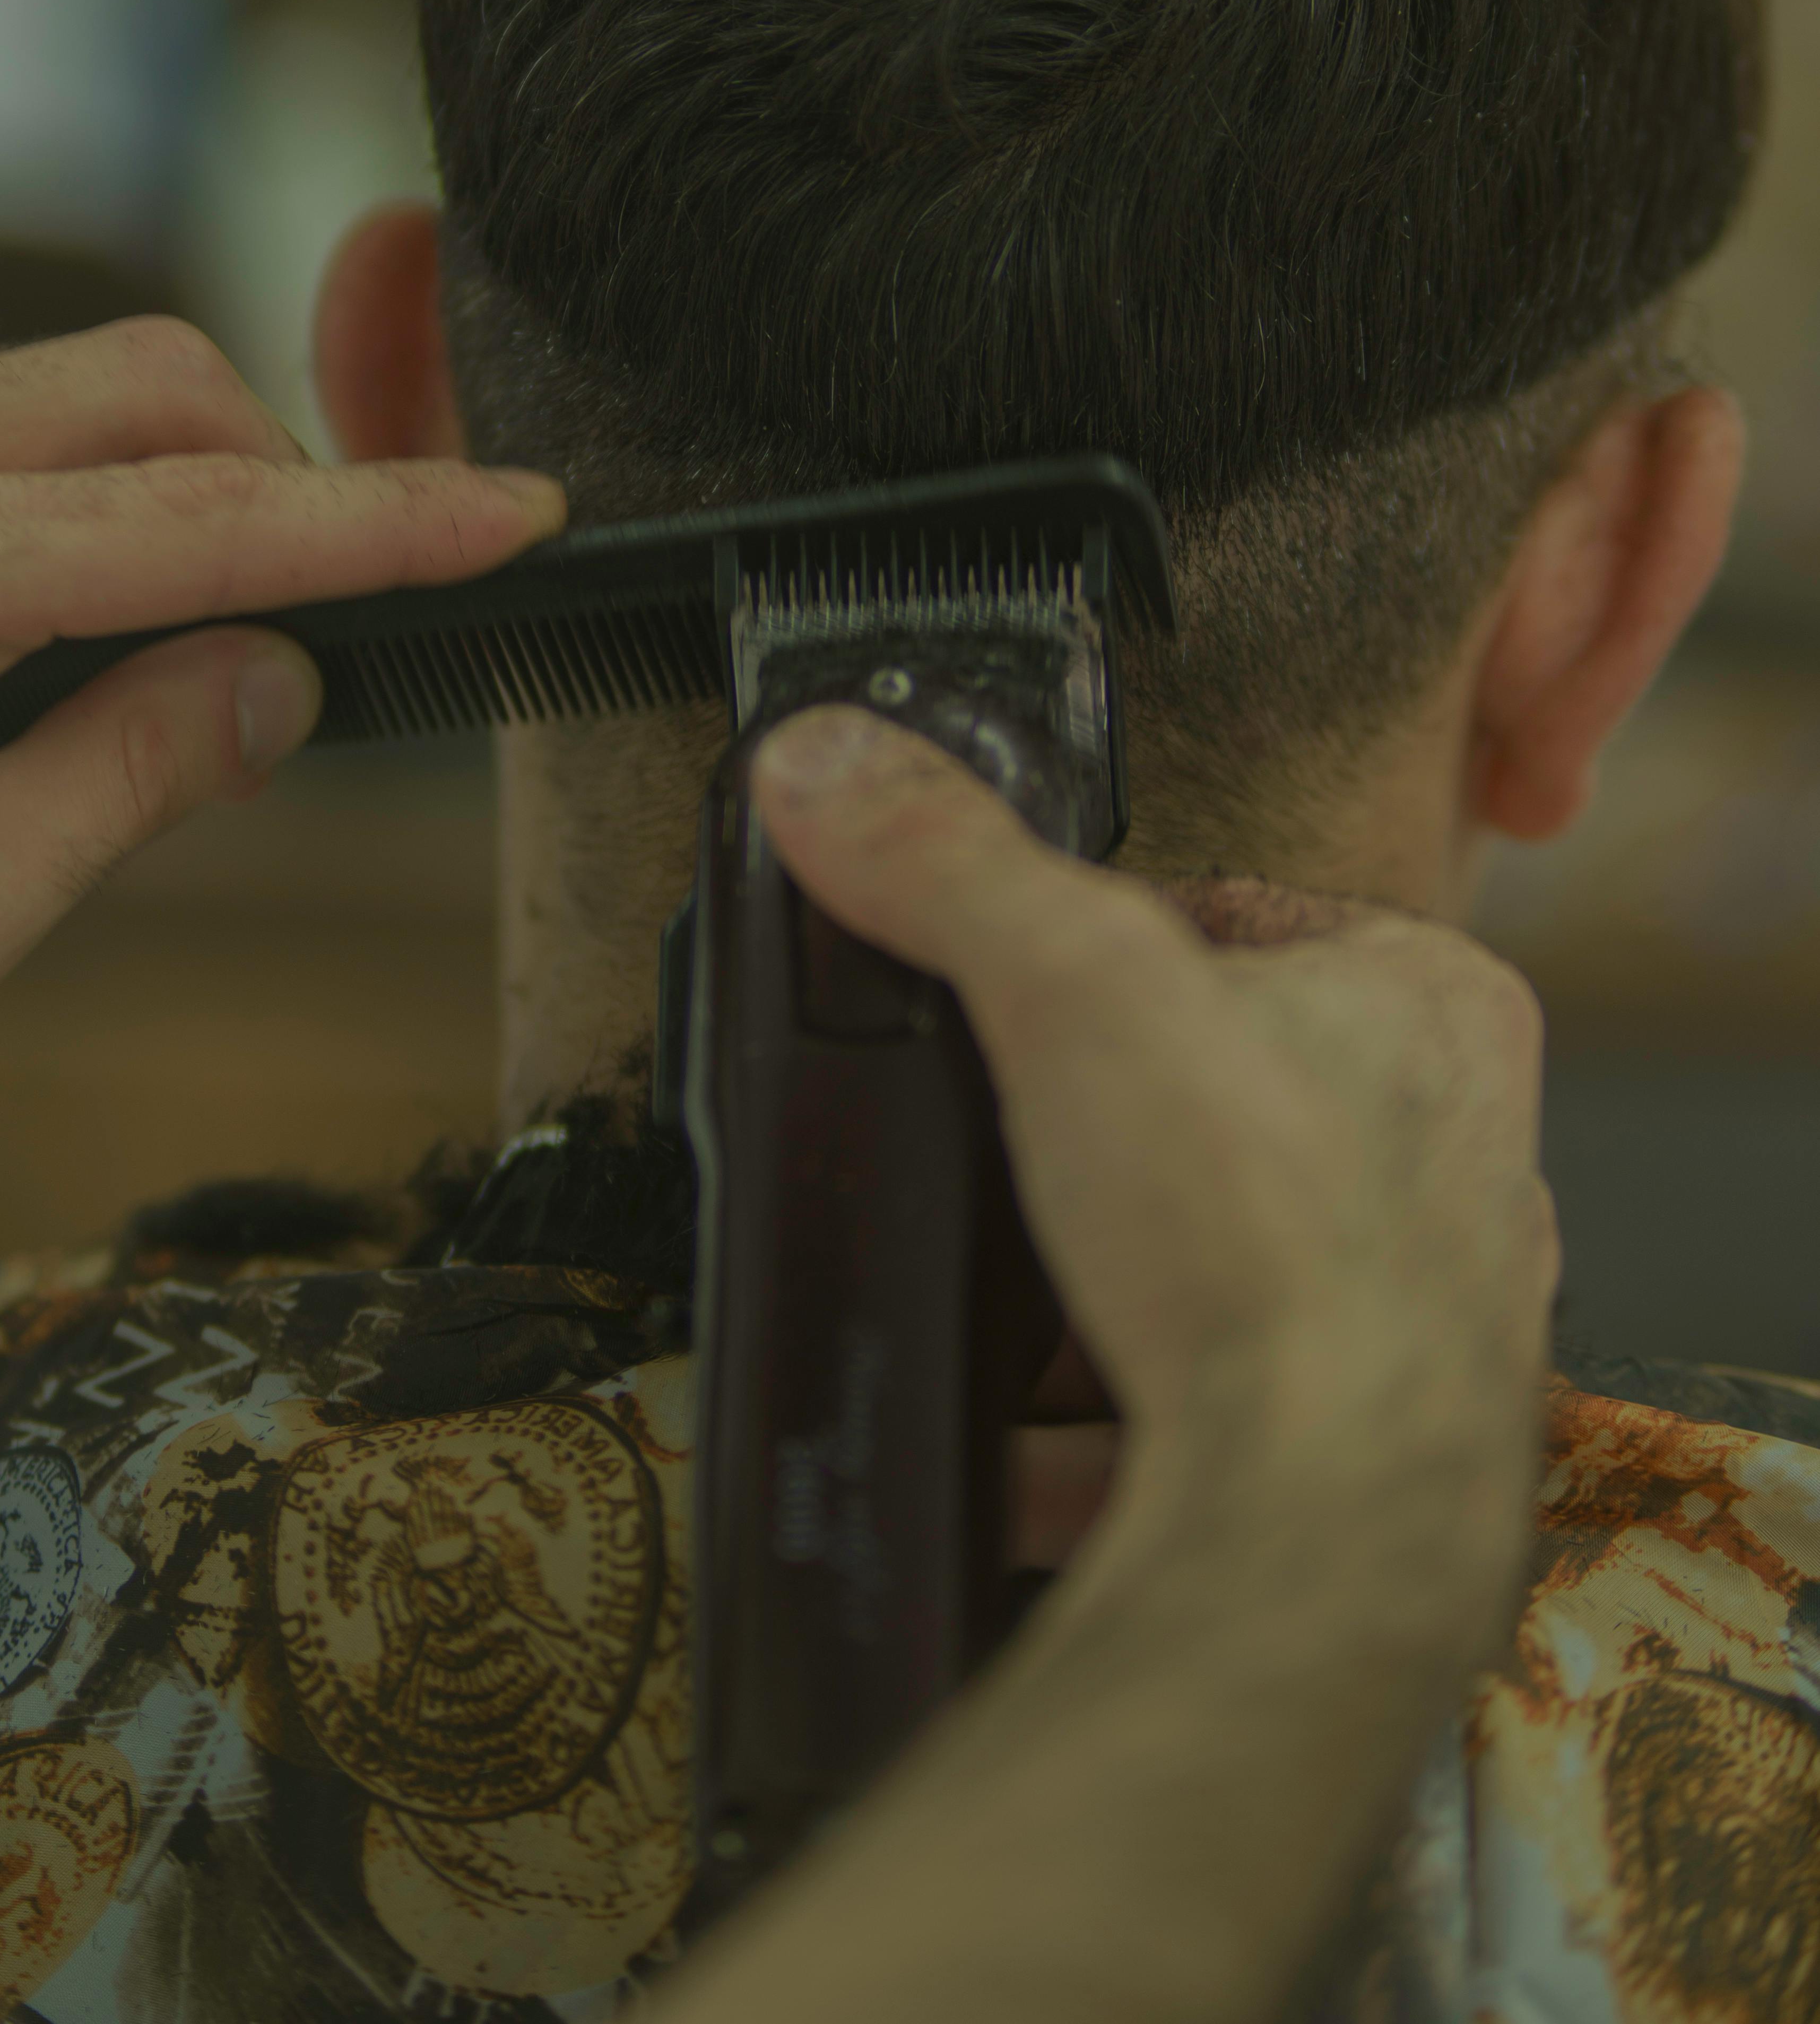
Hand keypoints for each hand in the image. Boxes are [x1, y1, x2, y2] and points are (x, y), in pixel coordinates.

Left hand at [0, 319, 562, 1107]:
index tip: (515, 510)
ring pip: (68, 387)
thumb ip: (124, 779)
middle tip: (352, 611)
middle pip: (147, 383)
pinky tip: (85, 619)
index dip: (387, 519)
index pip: (209, 516)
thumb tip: (275, 683)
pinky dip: (85, 493)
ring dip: (184, 479)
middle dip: (288, 470)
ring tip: (215, 639)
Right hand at [662, 712, 1556, 2023]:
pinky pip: (1225, 1430)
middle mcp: (1469, 1163)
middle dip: (1115, 1137)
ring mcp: (1434, 1327)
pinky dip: (1116, 1440)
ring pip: (1240, 1274)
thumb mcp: (1068, 983)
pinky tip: (1015, 1449)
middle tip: (1006, 1147)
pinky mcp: (1379, 1465)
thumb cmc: (1258, 1234)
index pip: (1254, 918)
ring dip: (1117, 1297)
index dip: (1121, 940)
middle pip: (1238, 1103)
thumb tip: (825, 762)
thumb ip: (945, 864)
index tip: (1030, 982)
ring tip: (1004, 1299)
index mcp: (1437, 1011)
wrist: (1322, 1532)